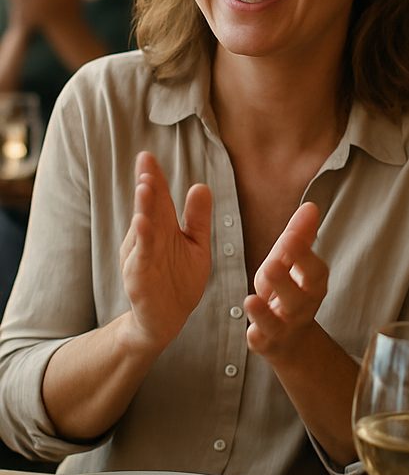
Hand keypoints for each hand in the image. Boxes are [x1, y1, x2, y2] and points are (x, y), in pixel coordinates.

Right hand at [119, 151, 212, 351]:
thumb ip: (196, 218)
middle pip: (149, 208)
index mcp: (162, 229)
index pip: (158, 199)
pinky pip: (142, 257)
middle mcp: (149, 239)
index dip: (154, 177)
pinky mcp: (141, 277)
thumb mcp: (194, 244)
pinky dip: (143, 241)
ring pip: (143, 229)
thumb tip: (200, 185)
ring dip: (144, 208)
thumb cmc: (179, 279)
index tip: (148, 155)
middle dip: (148, 185)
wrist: (166, 319)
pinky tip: (143, 224)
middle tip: (146, 162)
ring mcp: (143, 258)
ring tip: (146, 186)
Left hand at [244, 202, 326, 363]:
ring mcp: (285, 326)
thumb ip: (300, 236)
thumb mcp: (292, 262)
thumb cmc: (289, 290)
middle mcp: (303, 307)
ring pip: (279, 321)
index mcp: (313, 283)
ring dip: (265, 310)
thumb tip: (311, 206)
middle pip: (299, 297)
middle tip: (270, 264)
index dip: (303, 255)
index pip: (314, 270)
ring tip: (253, 298)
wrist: (291, 339)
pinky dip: (256, 330)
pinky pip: (263, 338)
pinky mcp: (268, 342)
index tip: (290, 237)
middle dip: (285, 281)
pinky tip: (249, 321)